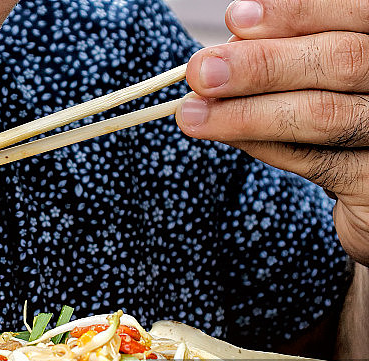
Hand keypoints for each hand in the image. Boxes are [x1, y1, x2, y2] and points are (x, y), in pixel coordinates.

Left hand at [177, 0, 368, 263]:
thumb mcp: (317, 77)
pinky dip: (267, 147)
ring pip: (324, 114)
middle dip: (262, 65)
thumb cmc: (342, 115)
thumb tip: (219, 57)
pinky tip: (230, 139)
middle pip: (340, 60)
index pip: (354, 11)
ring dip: (247, 114)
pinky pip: (320, 162)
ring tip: (193, 115)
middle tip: (201, 72)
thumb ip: (284, 59)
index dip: (296, 12)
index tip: (236, 18)